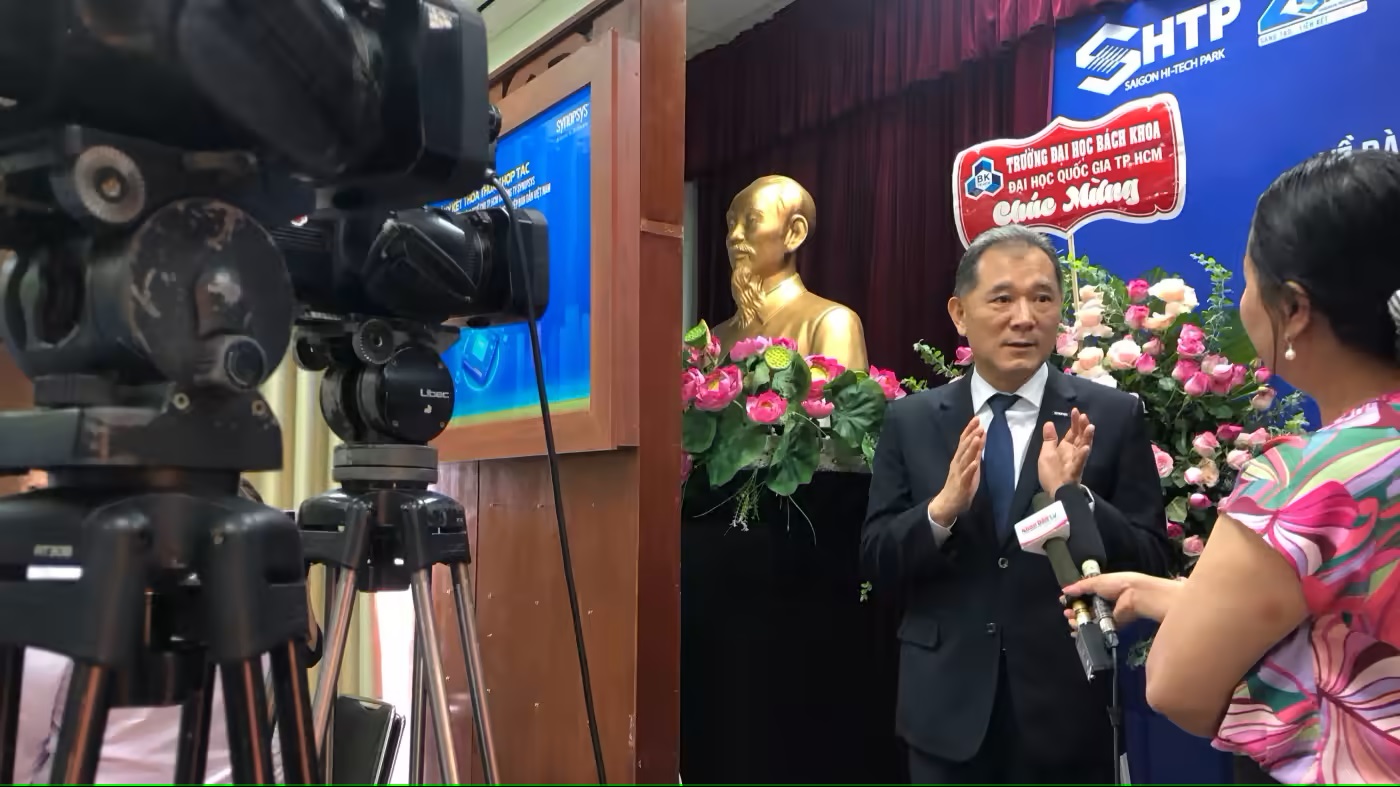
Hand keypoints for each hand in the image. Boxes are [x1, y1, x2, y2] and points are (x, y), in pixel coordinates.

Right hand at [928, 417, 982, 522]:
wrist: (948, 502)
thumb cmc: (961, 483)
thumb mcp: (970, 465)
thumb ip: (975, 451)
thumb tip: (981, 436)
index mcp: (959, 458)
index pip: (964, 441)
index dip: (970, 429)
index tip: (977, 418)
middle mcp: (958, 463)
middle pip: (964, 447)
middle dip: (971, 435)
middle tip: (978, 424)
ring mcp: (959, 473)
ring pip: (965, 459)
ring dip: (971, 448)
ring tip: (977, 438)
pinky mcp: (961, 485)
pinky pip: (966, 476)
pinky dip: (970, 469)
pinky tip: (975, 463)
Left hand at [1037, 408, 1093, 492]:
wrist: (1054, 492)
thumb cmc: (1051, 474)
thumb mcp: (1046, 454)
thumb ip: (1049, 439)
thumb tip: (1049, 423)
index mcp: (1066, 448)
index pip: (1072, 432)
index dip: (1074, 422)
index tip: (1075, 411)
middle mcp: (1073, 452)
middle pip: (1080, 437)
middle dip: (1082, 426)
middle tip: (1084, 416)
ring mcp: (1076, 461)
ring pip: (1083, 447)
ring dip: (1087, 437)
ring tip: (1090, 427)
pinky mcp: (1075, 471)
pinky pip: (1080, 462)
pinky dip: (1082, 455)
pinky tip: (1085, 448)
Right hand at [1060, 571, 1178, 631]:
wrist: (1137, 596)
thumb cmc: (1118, 584)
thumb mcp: (1097, 581)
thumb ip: (1081, 586)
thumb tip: (1064, 590)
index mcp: (1102, 589)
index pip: (1086, 596)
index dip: (1075, 599)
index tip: (1065, 602)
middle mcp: (1105, 603)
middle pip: (1086, 609)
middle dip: (1075, 612)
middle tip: (1067, 614)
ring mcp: (1108, 615)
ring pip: (1090, 620)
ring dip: (1079, 621)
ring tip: (1071, 621)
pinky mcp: (1112, 627)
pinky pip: (1097, 630)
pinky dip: (1087, 631)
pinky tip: (1077, 631)